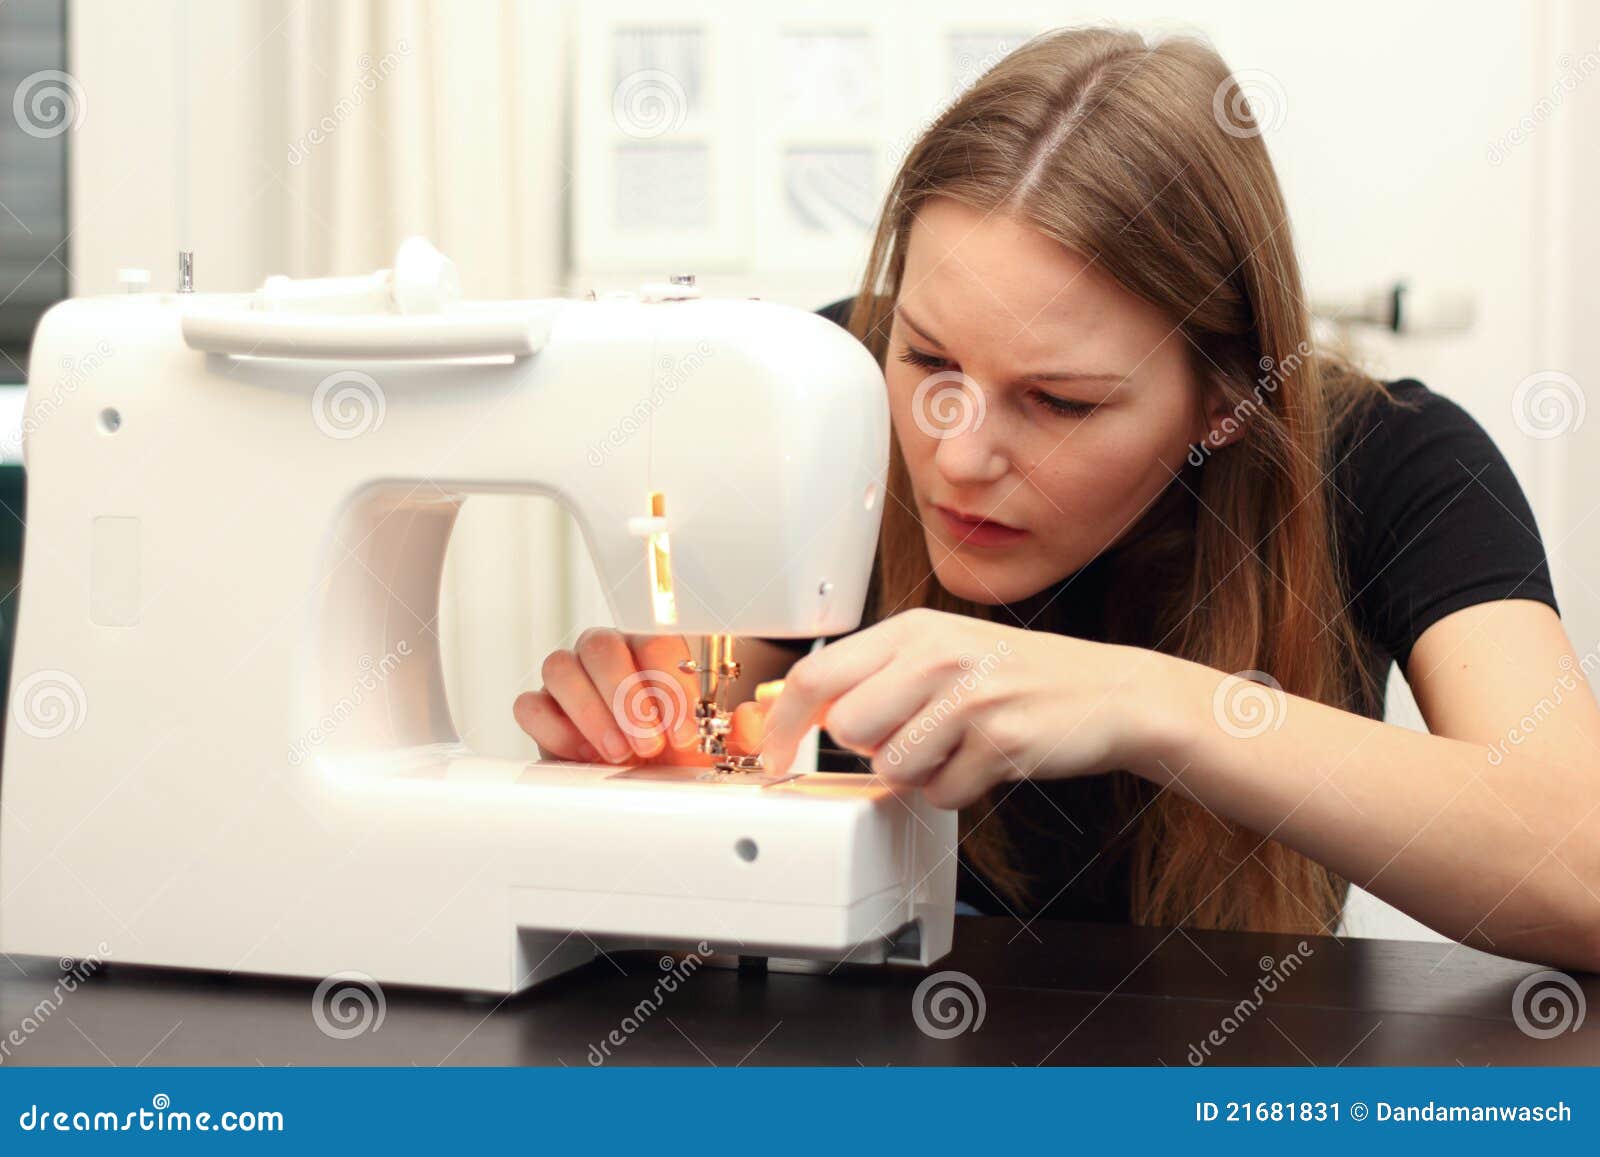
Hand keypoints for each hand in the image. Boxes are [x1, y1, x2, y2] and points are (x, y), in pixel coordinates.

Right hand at [514, 629, 763, 764]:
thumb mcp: (716, 747)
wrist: (638, 780)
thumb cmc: (674, 753)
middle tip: (649, 744)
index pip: (653, 641)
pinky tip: (584, 755)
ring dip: (591, 713)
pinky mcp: (539, 710)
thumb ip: (739, 732)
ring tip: (620, 753)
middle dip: (626, 697)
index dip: (668, 686)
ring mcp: (568, 679)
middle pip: (600, 645)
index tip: (684, 731)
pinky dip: (555, 730)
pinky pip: (529, 705)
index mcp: (649, 650)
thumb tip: (750, 716)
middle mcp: (605, 655)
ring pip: (559, 667)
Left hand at [757, 607, 1161, 807]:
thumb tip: (812, 715)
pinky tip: (988, 760)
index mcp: (915, 629)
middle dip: (874, 747)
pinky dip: (960, 790)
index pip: (816, 674)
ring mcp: (969, 697)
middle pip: (848, 729)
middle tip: (918, 734)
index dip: (784, 724)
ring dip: (921, 772)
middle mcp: (937, 654)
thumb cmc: (1021, 676)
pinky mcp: (998, 741)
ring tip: (960, 744)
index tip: (772, 755)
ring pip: (892, 767)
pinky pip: (941, 794)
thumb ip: (881, 674)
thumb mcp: (946, 651)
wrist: (1110, 693)